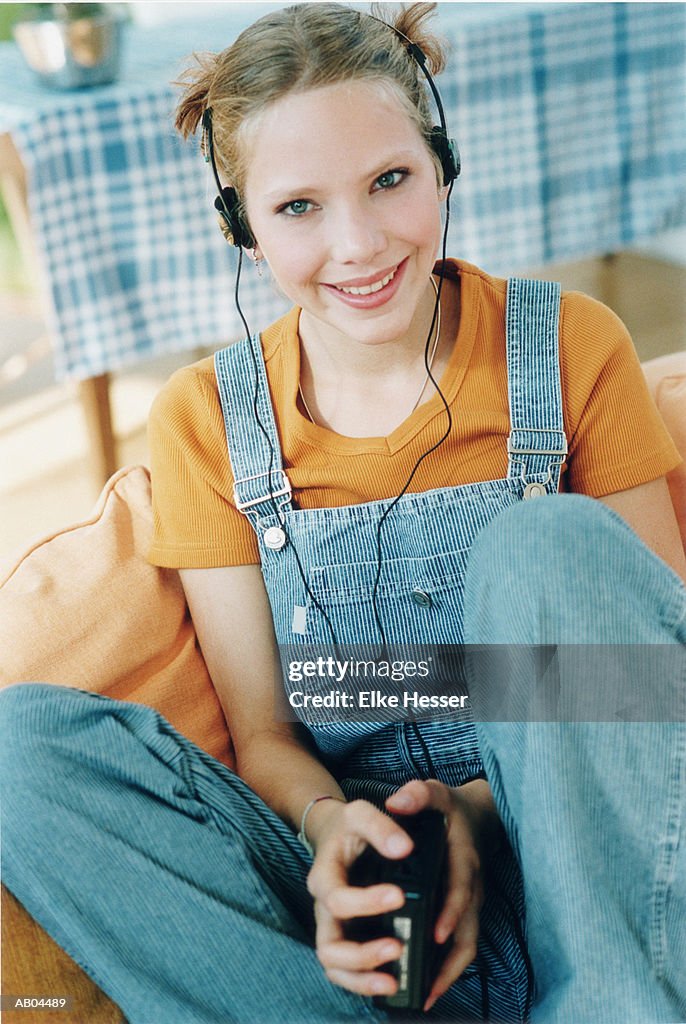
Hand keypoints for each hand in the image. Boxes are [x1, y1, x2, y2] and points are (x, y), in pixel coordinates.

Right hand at [305, 797, 413, 999]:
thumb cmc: (348, 826)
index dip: (366, 902)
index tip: (398, 896)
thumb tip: (403, 849)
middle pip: (329, 946)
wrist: (335, 833)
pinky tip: (389, 981)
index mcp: (324, 877)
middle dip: (362, 954)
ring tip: (394, 978)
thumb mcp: (360, 813)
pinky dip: (363, 981)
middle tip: (397, 946)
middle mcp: (323, 907)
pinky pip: (345, 970)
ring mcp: (331, 925)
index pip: (337, 899)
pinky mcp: (344, 935)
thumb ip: (381, 827)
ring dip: (362, 976)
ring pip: (334, 966)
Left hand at [385, 779, 487, 1011]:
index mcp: (464, 860)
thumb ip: (417, 795)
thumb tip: (396, 802)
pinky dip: (448, 966)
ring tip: (425, 996)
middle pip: (469, 930)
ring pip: (466, 944)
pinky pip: (460, 944)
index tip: (437, 933)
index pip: (461, 889)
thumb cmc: (451, 808)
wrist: (477, 815)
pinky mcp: (464, 912)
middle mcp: (471, 886)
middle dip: (451, 962)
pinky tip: (427, 984)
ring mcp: (470, 902)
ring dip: (449, 972)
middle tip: (429, 987)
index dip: (451, 912)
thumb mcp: (434, 793)